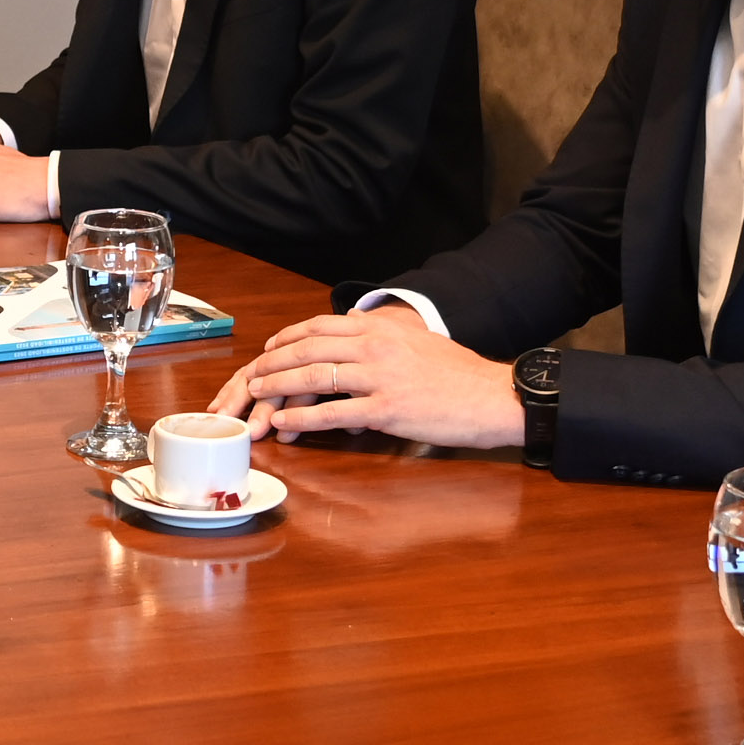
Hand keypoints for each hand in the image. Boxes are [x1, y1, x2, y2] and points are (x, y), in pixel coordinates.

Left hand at [212, 309, 520, 447]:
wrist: (491, 396)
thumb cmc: (457, 372)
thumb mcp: (416, 339)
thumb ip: (382, 329)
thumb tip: (356, 320)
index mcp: (380, 329)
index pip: (320, 326)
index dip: (288, 336)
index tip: (270, 347)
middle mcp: (375, 348)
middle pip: (308, 349)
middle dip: (274, 361)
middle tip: (252, 374)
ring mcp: (379, 378)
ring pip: (314, 378)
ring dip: (279, 387)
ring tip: (258, 396)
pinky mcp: (386, 410)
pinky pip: (334, 413)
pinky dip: (304, 419)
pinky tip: (286, 424)